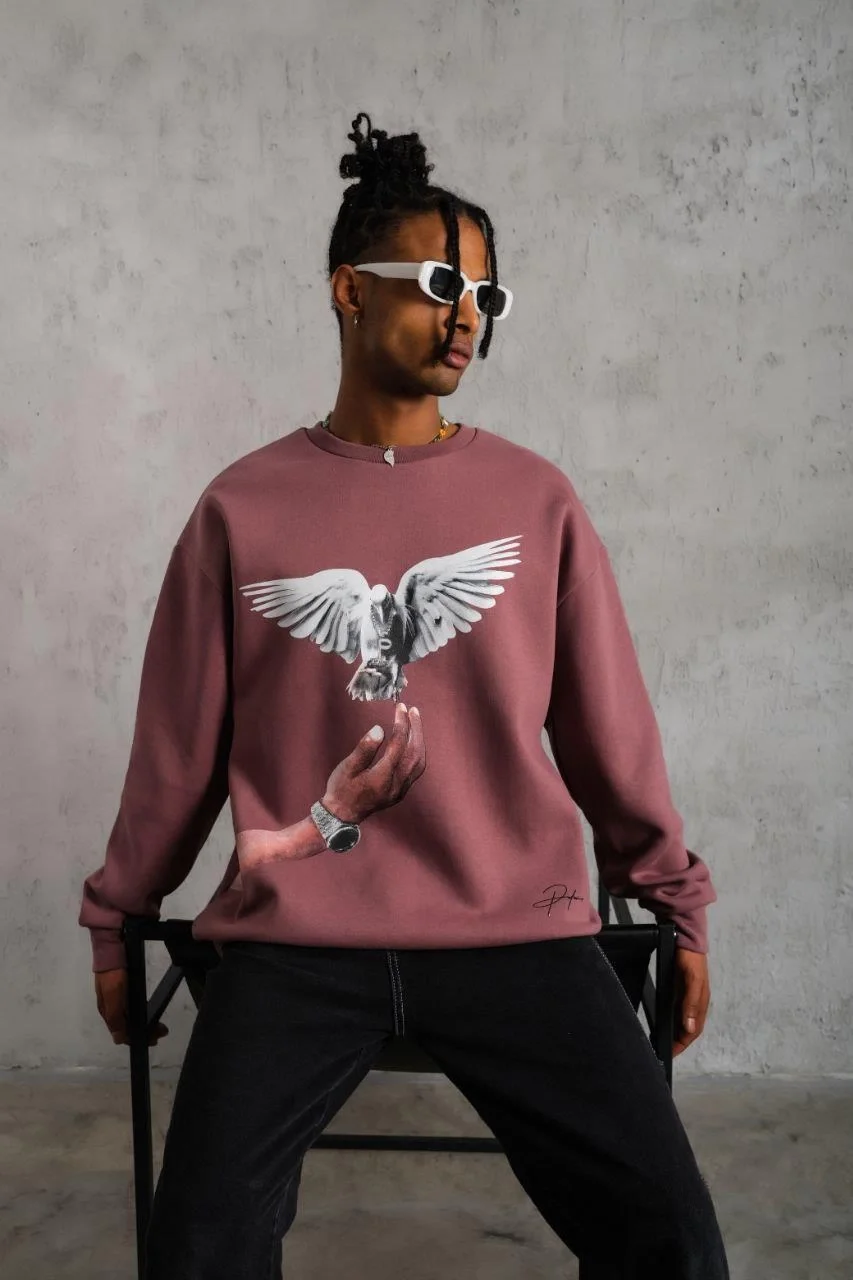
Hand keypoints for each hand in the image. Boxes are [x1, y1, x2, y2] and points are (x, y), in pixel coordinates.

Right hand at [95, 968, 168, 1046]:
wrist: (112, 950)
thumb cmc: (112, 975)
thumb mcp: (112, 997)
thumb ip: (115, 1018)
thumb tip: (118, 1040)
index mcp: (108, 1013)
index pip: (122, 1033)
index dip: (137, 1039)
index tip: (154, 1040)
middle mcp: (112, 1009)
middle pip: (129, 1027)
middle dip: (145, 1032)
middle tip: (162, 1032)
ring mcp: (118, 999)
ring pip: (132, 1018)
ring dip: (146, 1024)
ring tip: (160, 1026)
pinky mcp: (124, 990)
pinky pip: (134, 1008)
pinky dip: (143, 1014)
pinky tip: (150, 1013)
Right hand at [322, 700, 424, 823]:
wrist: (342, 814)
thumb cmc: (341, 788)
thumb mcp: (347, 767)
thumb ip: (364, 749)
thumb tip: (379, 729)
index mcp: (382, 777)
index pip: (398, 745)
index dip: (401, 724)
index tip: (400, 708)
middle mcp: (396, 784)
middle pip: (414, 752)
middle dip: (416, 729)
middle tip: (412, 710)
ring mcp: (401, 790)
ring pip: (419, 761)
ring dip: (419, 739)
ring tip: (415, 721)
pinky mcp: (401, 791)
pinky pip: (416, 769)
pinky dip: (417, 751)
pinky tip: (413, 741)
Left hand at [672, 947, 709, 1056]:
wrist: (686, 940)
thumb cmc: (691, 960)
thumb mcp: (691, 981)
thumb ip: (690, 1004)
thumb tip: (689, 1027)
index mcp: (701, 1004)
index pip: (693, 1031)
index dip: (683, 1043)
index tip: (671, 1053)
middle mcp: (695, 1003)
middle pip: (688, 1029)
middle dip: (679, 1042)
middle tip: (665, 1050)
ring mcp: (688, 997)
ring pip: (683, 1021)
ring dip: (675, 1032)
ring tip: (663, 1041)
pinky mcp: (681, 991)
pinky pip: (677, 1011)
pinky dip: (672, 1020)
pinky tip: (664, 1022)